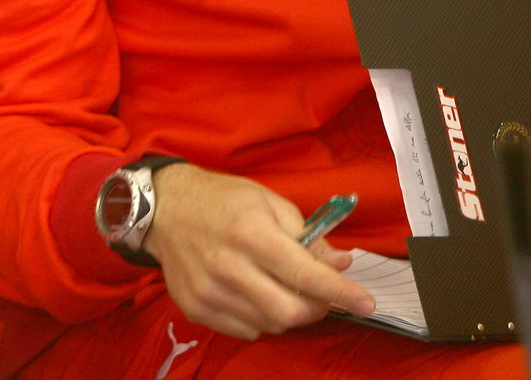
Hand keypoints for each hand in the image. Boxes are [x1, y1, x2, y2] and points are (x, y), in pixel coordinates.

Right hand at [143, 164, 375, 340]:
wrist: (163, 208)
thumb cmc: (222, 200)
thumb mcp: (269, 202)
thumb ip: (307, 236)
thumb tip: (340, 265)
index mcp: (250, 232)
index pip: (306, 275)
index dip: (342, 292)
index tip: (367, 303)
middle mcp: (228, 265)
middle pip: (290, 313)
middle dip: (316, 309)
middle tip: (319, 295)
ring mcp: (208, 291)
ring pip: (270, 325)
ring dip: (288, 312)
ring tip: (279, 286)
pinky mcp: (195, 307)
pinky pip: (245, 330)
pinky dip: (260, 318)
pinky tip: (253, 293)